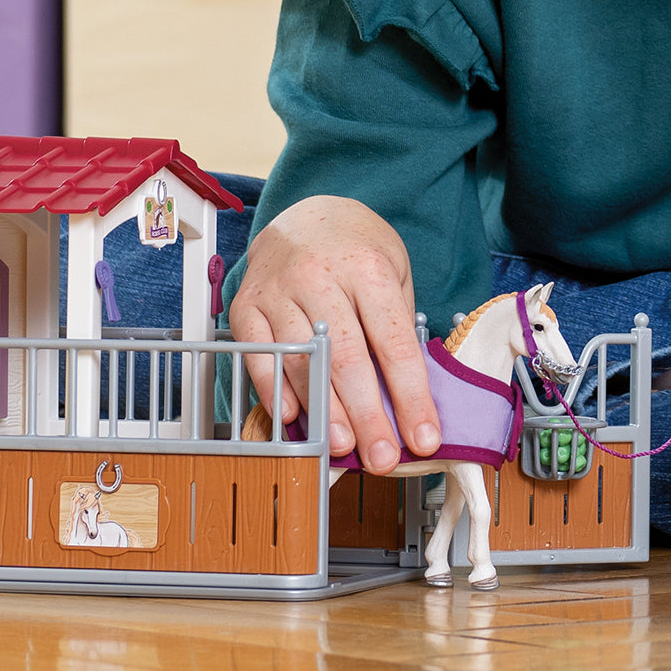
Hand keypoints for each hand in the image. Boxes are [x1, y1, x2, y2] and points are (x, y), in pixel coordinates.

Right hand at [228, 195, 441, 472]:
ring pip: (301, 361)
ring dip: (324, 411)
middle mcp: (319, 277)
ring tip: (343, 447)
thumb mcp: (395, 269)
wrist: (307, 212)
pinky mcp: (247, 305)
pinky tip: (294, 418)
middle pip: (346, 358)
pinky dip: (274, 391)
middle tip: (383, 458)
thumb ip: (397, 325)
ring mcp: (278, 291)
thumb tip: (405, 398)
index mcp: (367, 269)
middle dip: (367, 416)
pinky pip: (258, 355)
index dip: (410, 395)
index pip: (393, 343)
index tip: (424, 437)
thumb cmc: (357, 249)